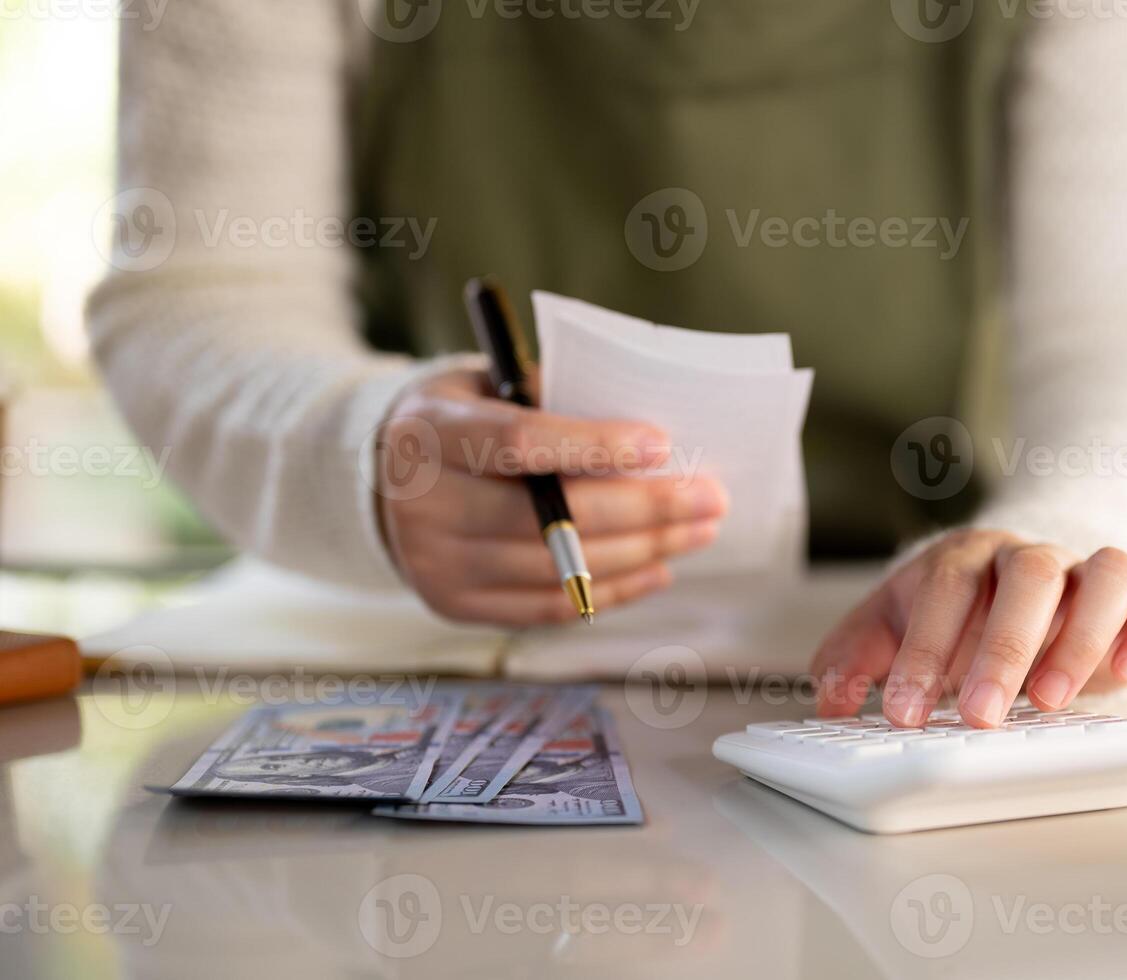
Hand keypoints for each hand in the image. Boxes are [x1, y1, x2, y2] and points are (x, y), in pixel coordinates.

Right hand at [375, 369, 727, 625]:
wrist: (386, 476)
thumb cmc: (466, 418)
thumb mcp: (492, 385)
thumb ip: (556, 402)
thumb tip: (655, 443)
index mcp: (429, 432)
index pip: (517, 443)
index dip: (593, 445)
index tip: (662, 444)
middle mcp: (422, 503)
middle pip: (548, 518)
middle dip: (643, 510)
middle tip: (710, 497)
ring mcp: (435, 563)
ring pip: (556, 568)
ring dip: (642, 552)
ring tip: (698, 531)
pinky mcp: (452, 605)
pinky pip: (547, 607)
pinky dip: (612, 590)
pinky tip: (658, 569)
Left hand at [809, 529, 1126, 727]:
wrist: (1026, 581)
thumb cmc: (960, 612)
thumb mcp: (897, 626)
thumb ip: (856, 657)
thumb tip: (830, 698)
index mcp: (967, 558)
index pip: (946, 588)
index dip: (925, 649)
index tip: (906, 711)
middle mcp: (1034, 558)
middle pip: (1029, 577)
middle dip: (1004, 647)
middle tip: (979, 714)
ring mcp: (1092, 574)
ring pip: (1107, 573)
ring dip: (1083, 636)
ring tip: (1051, 701)